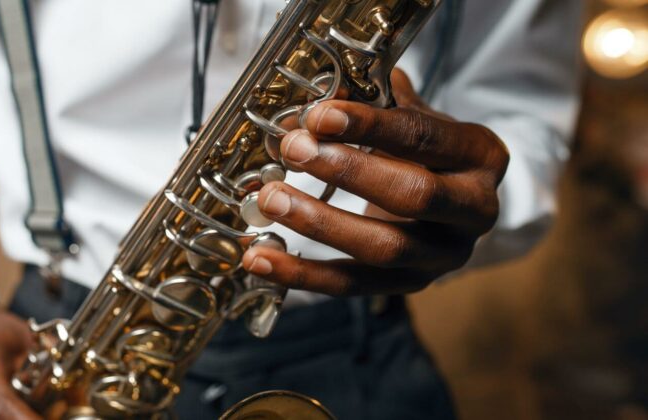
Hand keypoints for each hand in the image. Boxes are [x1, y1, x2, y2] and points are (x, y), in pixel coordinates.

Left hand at [242, 70, 509, 294]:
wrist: (449, 197)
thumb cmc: (422, 148)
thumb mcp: (405, 114)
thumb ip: (363, 103)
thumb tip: (305, 105)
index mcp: (480, 155)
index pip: (424, 138)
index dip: (371, 126)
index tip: (320, 115)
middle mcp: (475, 210)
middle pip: (414, 196)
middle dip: (348, 172)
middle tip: (294, 149)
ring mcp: (445, 255)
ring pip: (382, 249)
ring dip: (318, 224)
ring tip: (269, 199)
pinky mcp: (411, 286)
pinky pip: (351, 284)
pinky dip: (301, 273)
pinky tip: (259, 259)